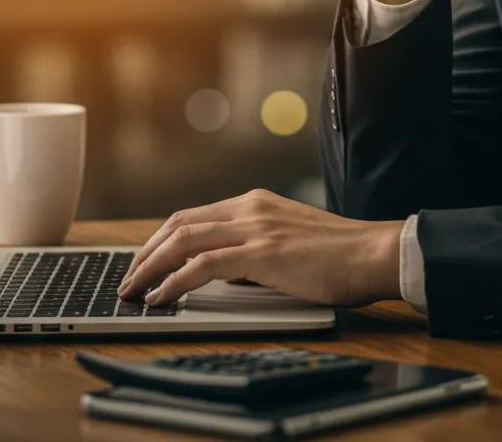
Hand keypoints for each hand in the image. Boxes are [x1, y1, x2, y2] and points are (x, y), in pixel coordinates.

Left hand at [117, 189, 403, 307]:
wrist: (373, 252)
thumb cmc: (341, 255)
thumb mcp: (290, 243)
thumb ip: (257, 251)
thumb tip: (229, 273)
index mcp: (257, 203)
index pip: (195, 216)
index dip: (162, 239)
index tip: (145, 261)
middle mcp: (251, 208)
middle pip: (179, 223)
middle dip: (146, 251)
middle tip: (128, 278)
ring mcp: (255, 227)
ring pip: (184, 240)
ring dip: (151, 266)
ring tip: (133, 290)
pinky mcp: (262, 252)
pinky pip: (203, 266)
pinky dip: (175, 282)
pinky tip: (162, 298)